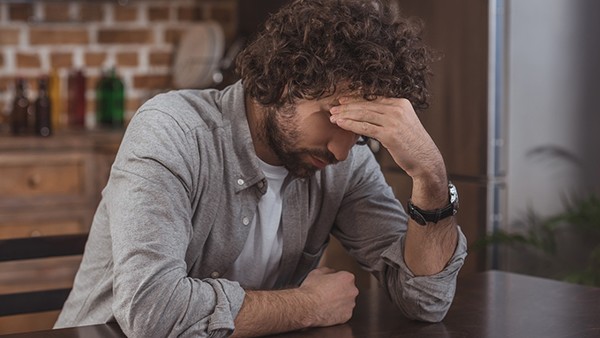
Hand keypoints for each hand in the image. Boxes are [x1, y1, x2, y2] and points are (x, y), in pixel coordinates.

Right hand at [299, 267, 358, 326]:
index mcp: (346, 278)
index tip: (330, 282)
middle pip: (348, 289)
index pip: (345, 276)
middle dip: (340, 290)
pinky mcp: (346, 316)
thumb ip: (327, 270)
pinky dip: (338, 312)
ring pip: (346, 301)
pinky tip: (328, 309)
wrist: (306, 307)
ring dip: (339, 301)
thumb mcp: (316, 273)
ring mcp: (350, 304)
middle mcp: (352, 291)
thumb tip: (329, 272)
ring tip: (326, 301)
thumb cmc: (311, 291)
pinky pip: (344, 312)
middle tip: (327, 291)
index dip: (336, 279)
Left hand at [329, 97, 443, 181]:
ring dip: (345, 114)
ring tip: (333, 116)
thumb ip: (389, 116)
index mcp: (401, 103)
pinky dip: (350, 124)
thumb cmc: (412, 144)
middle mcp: (398, 109)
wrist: (426, 160)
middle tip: (333, 107)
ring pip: (363, 115)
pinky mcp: (389, 134)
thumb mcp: (403, 123)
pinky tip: (340, 123)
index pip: (373, 98)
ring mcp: (394, 121)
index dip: (356, 98)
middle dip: (347, 106)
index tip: (342, 100)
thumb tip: (370, 113)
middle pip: (366, 105)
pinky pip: (365, 127)